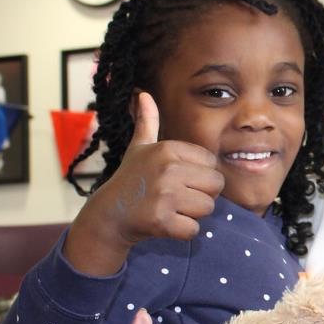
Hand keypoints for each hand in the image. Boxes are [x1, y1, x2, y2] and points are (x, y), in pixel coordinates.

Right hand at [64, 91, 223, 274]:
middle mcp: (167, 169)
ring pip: (207, 208)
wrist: (108, 215)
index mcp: (168, 149)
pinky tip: (166, 223)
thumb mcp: (138, 148)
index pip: (212, 163)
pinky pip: (194, 229)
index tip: (180, 180)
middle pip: (215, 186)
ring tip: (171, 209)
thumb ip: (147, 122)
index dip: (201, 176)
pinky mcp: (161, 220)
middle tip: (178, 198)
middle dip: (202, 195)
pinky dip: (183, 231)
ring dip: (193, 214)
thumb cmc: (130, 179)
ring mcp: (164, 195)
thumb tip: (143, 93)